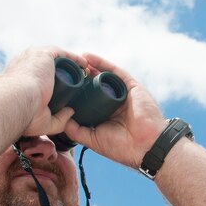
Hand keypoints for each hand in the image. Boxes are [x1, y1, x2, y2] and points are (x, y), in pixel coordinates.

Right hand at [2, 47, 87, 137]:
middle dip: (63, 72)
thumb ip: (58, 119)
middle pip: (47, 66)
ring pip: (55, 58)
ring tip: (84, 73)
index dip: (51, 81)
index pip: (36, 76)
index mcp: (18, 79)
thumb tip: (71, 112)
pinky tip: (84, 64)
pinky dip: (73, 57)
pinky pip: (62, 53)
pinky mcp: (43, 54)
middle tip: (78, 81)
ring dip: (70, 64)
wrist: (17, 102)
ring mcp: (33, 57)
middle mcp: (24, 64)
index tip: (65, 90)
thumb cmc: (24, 114)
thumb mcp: (43, 121)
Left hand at [63, 53, 166, 168]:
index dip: (75, 92)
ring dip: (88, 67)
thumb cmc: (122, 147)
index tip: (60, 86)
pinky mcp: (131, 86)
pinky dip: (101, 63)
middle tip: (65, 70)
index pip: (87, 99)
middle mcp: (113, 102)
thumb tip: (60, 121)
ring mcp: (122, 93)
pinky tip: (88, 57)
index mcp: (105, 115)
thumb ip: (77, 131)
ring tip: (74, 61)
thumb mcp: (93, 140)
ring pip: (103, 75)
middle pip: (94, 85)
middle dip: (80, 77)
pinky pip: (114, 71)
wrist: (145, 146)